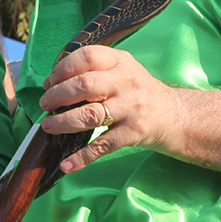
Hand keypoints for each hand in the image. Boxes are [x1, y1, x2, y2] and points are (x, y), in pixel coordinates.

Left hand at [37, 45, 180, 172]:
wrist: (175, 115)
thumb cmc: (137, 91)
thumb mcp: (122, 70)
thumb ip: (92, 70)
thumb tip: (52, 83)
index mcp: (121, 61)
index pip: (87, 57)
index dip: (63, 69)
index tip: (50, 82)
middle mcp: (127, 82)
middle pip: (84, 86)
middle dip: (57, 96)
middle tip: (45, 105)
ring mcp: (131, 108)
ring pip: (90, 115)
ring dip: (63, 122)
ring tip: (49, 126)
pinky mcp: (134, 133)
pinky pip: (102, 146)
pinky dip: (82, 157)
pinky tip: (67, 164)